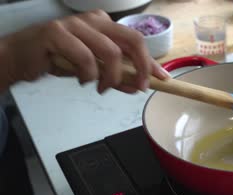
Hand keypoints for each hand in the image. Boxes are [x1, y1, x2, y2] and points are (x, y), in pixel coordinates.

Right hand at [0, 9, 169, 92]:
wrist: (22, 58)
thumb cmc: (60, 60)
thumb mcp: (95, 70)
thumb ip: (116, 75)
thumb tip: (137, 86)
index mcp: (106, 25)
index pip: (136, 41)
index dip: (151, 61)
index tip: (163, 79)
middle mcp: (94, 20)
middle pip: (131, 39)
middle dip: (141, 67)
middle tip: (138, 87)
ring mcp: (75, 24)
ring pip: (110, 51)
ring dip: (111, 77)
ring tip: (101, 88)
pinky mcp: (57, 32)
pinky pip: (85, 58)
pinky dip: (88, 75)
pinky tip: (81, 80)